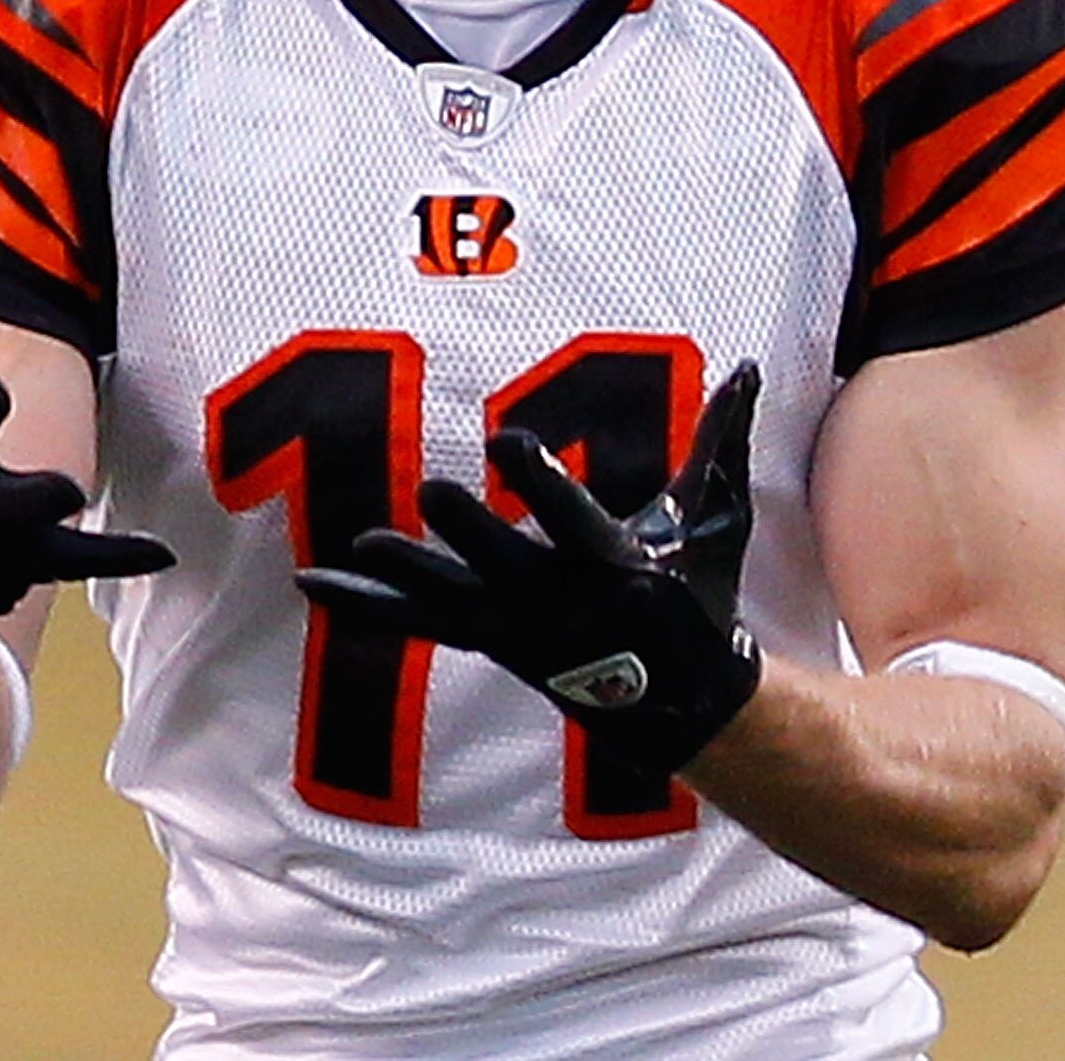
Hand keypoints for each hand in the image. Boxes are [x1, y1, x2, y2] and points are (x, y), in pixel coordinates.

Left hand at [299, 362, 763, 773]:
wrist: (679, 699)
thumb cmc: (698, 594)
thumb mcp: (717, 519)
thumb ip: (723, 440)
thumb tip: (751, 365)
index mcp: (620, 570)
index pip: (573, 521)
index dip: (541, 483)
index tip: (509, 441)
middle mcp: (563, 607)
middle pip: (507, 564)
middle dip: (470, 531)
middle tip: (432, 491)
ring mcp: (520, 631)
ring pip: (453, 601)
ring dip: (405, 576)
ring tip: (361, 548)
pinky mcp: (489, 642)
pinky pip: (419, 624)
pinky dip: (366, 606)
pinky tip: (312, 583)